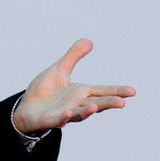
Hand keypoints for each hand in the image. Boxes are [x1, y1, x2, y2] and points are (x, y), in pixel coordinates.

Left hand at [13, 38, 134, 134]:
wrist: (27, 107)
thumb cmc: (45, 90)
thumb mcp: (60, 70)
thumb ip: (73, 57)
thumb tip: (89, 40)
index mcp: (80, 93)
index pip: (102, 91)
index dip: (116, 91)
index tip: (132, 91)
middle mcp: (76, 104)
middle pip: (95, 104)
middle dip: (107, 103)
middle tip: (122, 102)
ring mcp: (64, 114)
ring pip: (79, 114)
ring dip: (86, 111)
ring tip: (95, 107)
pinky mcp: (51, 120)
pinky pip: (58, 120)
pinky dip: (63, 117)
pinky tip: (67, 113)